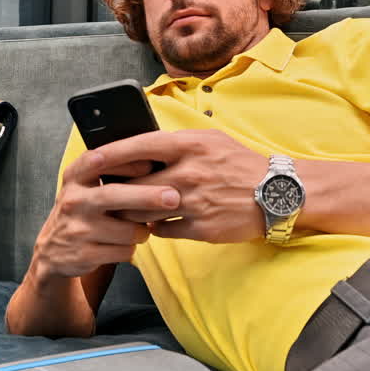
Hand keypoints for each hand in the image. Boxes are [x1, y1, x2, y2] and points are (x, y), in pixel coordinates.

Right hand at [31, 150, 181, 280]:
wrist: (54, 251)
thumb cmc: (84, 211)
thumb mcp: (86, 186)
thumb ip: (111, 173)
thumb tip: (156, 160)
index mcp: (75, 177)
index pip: (97, 160)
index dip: (125, 161)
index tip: (152, 163)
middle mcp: (73, 201)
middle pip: (113, 194)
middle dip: (147, 195)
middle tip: (174, 197)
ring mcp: (77, 229)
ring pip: (126, 229)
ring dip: (142, 230)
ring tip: (140, 228)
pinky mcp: (83, 254)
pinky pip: (123, 251)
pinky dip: (132, 248)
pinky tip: (125, 244)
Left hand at [95, 129, 266, 243]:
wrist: (278, 193)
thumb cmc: (241, 163)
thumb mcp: (212, 140)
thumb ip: (179, 143)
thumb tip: (144, 146)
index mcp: (191, 146)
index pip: (140, 146)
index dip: (111, 153)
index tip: (91, 157)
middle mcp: (190, 173)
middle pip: (136, 185)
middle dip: (119, 191)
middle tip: (109, 192)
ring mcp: (195, 203)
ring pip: (145, 212)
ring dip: (133, 212)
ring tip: (129, 209)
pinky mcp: (202, 229)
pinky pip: (164, 231)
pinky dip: (158, 227)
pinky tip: (159, 222)